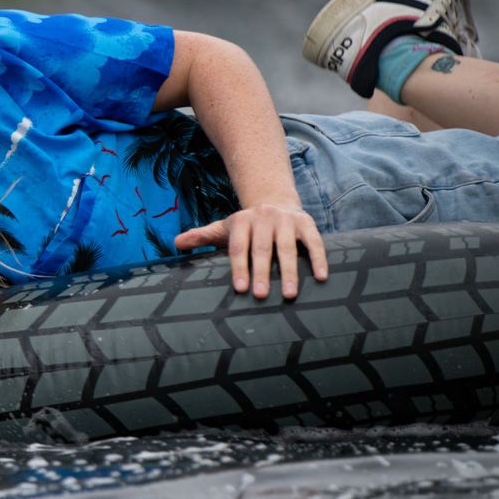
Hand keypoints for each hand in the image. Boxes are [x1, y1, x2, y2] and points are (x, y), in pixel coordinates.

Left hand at [173, 203, 327, 298]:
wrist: (274, 202)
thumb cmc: (246, 226)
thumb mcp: (223, 228)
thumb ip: (202, 236)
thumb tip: (176, 243)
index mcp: (241, 221)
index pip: (238, 248)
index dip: (239, 268)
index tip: (240, 289)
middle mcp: (263, 218)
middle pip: (262, 249)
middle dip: (261, 273)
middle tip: (260, 296)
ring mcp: (286, 220)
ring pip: (287, 248)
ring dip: (290, 272)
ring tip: (289, 294)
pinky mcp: (306, 223)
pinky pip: (314, 242)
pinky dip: (319, 259)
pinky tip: (322, 277)